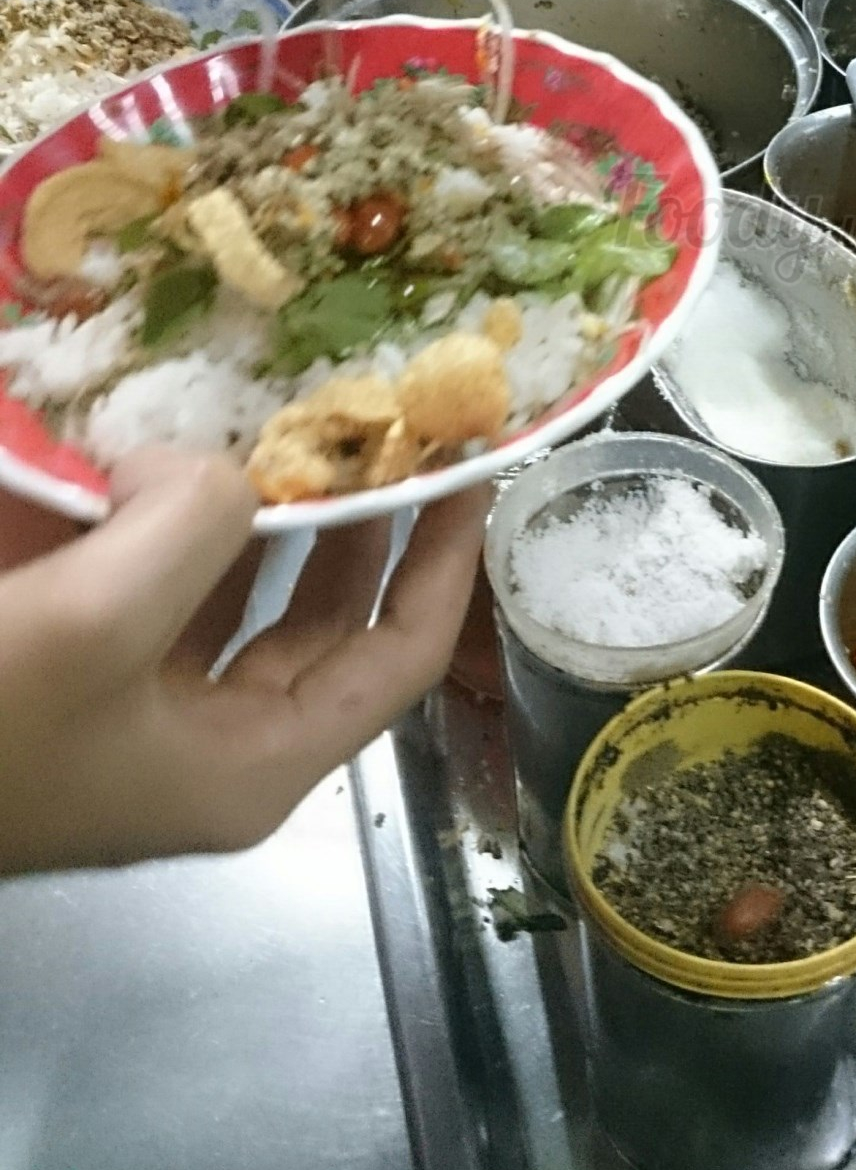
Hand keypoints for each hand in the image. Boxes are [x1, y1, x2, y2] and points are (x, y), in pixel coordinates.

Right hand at [0, 448, 486, 873]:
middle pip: (327, 618)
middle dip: (359, 518)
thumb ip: (191, 529)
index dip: (447, 557)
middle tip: (386, 414)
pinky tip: (163, 443)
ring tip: (293, 408)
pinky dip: (158, 517)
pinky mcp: (67, 669)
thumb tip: (212, 471)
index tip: (473, 462)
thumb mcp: (94, 624)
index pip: (400, 654)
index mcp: (254, 762)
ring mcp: (134, 708)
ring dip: (259, 506)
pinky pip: (142, 583)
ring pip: (234, 592)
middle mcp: (212, 740)